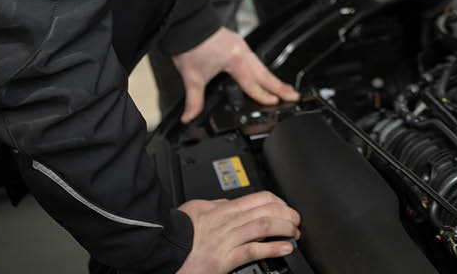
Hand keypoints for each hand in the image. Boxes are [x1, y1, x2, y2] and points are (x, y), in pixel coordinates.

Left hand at [172, 27, 299, 122]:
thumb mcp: (192, 77)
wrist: (187, 25)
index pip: (252, 83)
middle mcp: (242, 52)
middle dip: (280, 86)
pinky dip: (261, 69)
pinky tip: (262, 75)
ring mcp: (241, 46)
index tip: (276, 102)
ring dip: (272, 78)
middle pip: (265, 73)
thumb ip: (194, 101)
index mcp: (235, 60)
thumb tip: (189, 117)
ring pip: (261, 65)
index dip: (264, 95)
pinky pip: (255, 59)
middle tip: (294, 95)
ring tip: (283, 88)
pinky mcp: (237, 43)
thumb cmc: (190, 46)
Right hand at [176, 191, 300, 273]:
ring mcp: (227, 239)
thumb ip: (214, 205)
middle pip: (266, 209)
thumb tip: (227, 201)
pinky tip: (285, 248)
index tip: (286, 208)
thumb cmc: (175, 234)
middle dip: (287, 214)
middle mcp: (228, 221)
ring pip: (264, 225)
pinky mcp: (224, 258)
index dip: (278, 202)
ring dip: (285, 228)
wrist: (160, 250)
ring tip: (295, 233)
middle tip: (296, 221)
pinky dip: (273, 248)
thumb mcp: (195, 210)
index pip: (259, 197)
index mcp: (223, 209)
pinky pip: (254, 249)